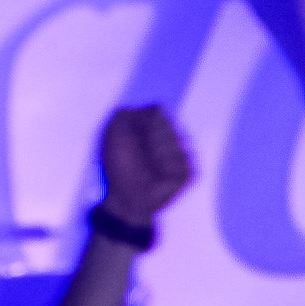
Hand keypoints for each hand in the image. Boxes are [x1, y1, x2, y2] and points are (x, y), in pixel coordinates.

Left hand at [98, 105, 192, 227]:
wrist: (124, 197)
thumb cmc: (118, 165)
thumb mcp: (113, 134)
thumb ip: (127, 113)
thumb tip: (156, 109)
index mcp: (156, 127)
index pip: (159, 111)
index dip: (144, 123)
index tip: (131, 136)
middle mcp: (172, 138)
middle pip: (169, 124)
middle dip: (151, 139)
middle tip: (140, 155)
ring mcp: (182, 155)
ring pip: (179, 141)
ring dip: (159, 154)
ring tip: (149, 167)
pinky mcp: (190, 172)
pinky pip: (187, 161)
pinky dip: (169, 167)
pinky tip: (160, 176)